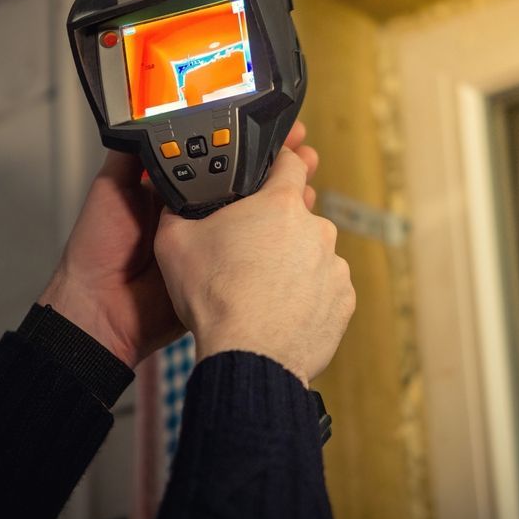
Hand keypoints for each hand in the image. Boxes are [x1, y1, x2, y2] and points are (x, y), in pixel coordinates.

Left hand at [39, 122, 318, 368]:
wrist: (101, 308)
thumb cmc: (98, 248)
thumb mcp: (111, 188)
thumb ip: (132, 156)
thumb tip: (147, 114)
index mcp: (174, 193)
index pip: (218, 160)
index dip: (246, 143)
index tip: (274, 127)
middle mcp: (199, 215)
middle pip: (246, 185)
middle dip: (277, 165)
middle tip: (303, 145)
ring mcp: (214, 244)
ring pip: (259, 216)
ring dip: (286, 195)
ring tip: (310, 171)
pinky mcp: (223, 271)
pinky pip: (256, 251)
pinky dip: (280, 235)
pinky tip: (300, 216)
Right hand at [153, 145, 355, 385]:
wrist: (248, 356)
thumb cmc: (214, 297)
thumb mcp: (174, 243)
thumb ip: (177, 211)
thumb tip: (175, 202)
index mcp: (281, 204)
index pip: (290, 163)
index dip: (277, 164)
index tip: (268, 173)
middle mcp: (317, 229)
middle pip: (296, 217)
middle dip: (274, 230)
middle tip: (246, 254)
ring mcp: (334, 266)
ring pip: (311, 255)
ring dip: (291, 266)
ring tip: (261, 291)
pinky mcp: (344, 301)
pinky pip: (323, 290)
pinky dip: (306, 297)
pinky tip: (279, 312)